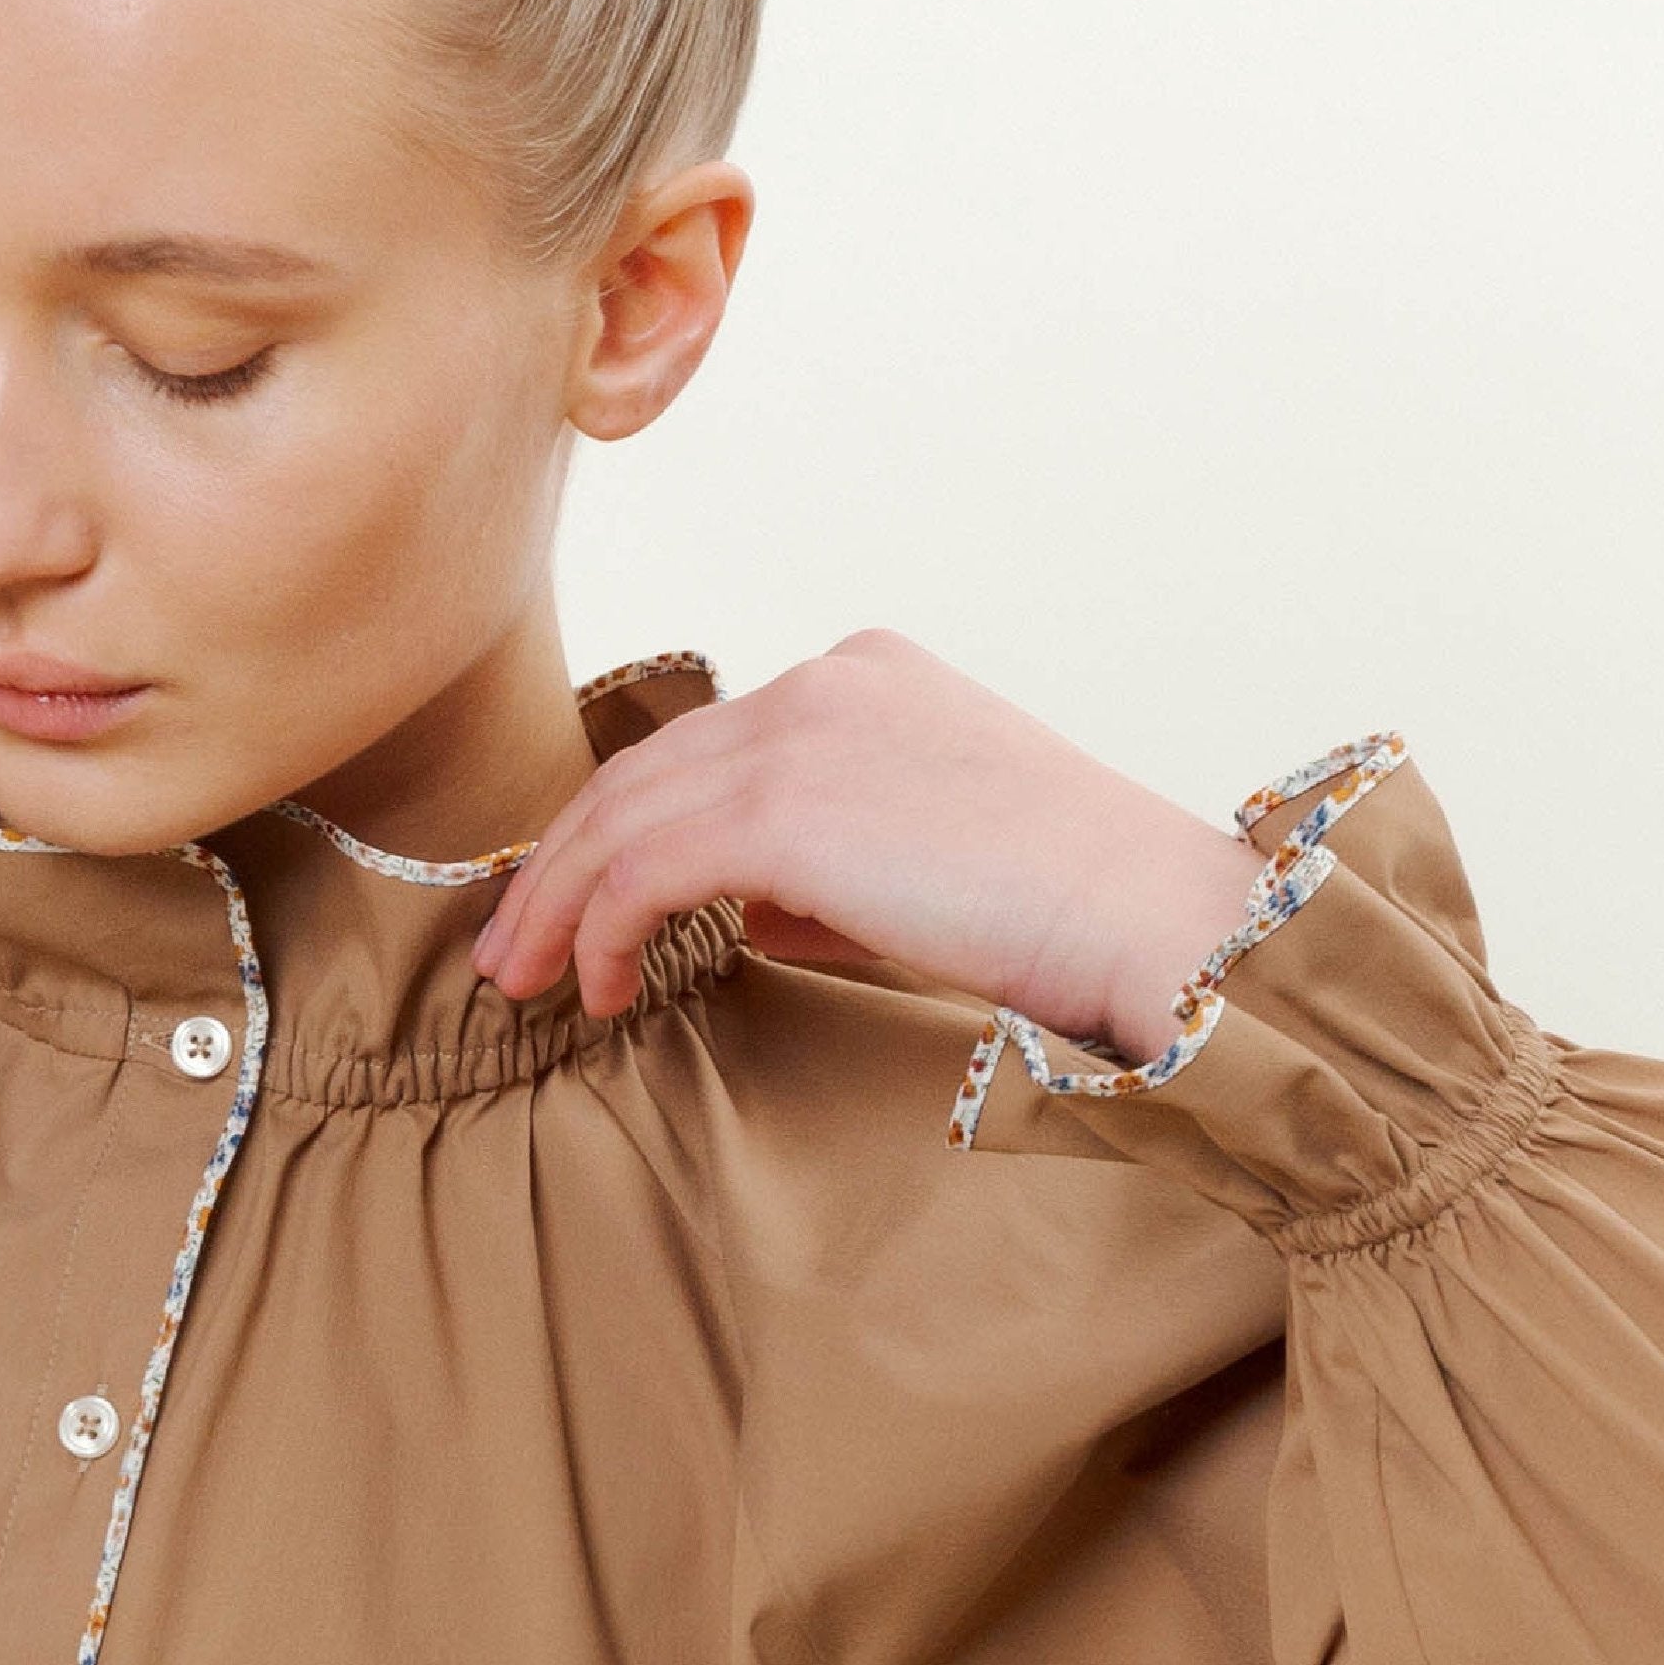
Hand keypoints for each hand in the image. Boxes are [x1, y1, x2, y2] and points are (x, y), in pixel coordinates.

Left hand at [472, 632, 1265, 1045]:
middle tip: (513, 945)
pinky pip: (645, 868)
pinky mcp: (787, 807)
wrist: (1151, 918)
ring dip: (557, 901)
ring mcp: (804, 732)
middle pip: (646, 769)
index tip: (581, 900)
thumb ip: (825, 863)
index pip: (709, 746)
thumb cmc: (1068, 914)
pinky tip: (599, 989)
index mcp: (865, 675)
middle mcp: (825, 681)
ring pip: (624, 812)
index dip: (626, 824)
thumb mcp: (930, 857)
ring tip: (524, 978)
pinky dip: (602, 929)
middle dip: (562, 862)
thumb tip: (739, 910)